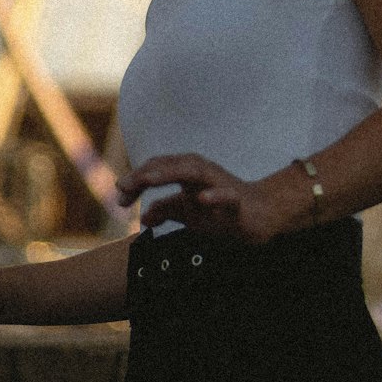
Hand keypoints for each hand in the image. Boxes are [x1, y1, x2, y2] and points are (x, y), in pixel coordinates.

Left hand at [116, 153, 288, 245]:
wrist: (261, 215)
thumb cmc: (222, 210)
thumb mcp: (189, 212)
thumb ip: (167, 209)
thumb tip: (144, 217)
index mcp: (188, 172)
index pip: (157, 168)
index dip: (136, 179)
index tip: (120, 198)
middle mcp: (202, 172)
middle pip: (170, 164)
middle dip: (145, 174)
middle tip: (124, 187)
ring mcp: (220, 183)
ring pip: (194, 172)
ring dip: (171, 173)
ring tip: (149, 179)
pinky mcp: (237, 199)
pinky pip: (226, 195)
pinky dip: (214, 195)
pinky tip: (201, 199)